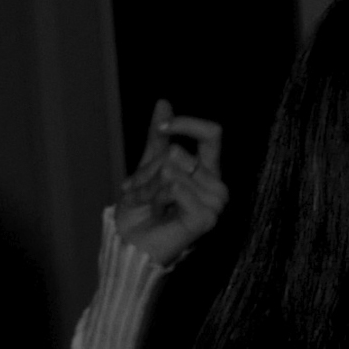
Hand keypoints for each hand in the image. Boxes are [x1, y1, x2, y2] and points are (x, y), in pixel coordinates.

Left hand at [104, 103, 226, 267]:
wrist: (131, 245)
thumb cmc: (141, 213)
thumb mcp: (147, 168)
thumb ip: (157, 139)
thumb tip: (164, 102)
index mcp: (207, 172)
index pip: (212, 134)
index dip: (187, 124)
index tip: (162, 128)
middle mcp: (217, 186)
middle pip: (177, 152)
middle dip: (148, 170)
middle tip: (143, 193)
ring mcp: (215, 204)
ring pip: (171, 169)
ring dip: (148, 187)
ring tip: (150, 205)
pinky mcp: (207, 218)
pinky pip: (174, 187)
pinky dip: (156, 198)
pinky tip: (158, 213)